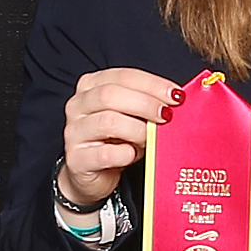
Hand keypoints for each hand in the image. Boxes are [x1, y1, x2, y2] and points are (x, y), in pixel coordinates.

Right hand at [58, 67, 184, 209]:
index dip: (152, 84)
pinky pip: (105, 154)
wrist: (93, 174)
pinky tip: (133, 155)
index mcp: (91, 86)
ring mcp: (74, 132)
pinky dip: (125, 154)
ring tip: (151, 139)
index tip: (176, 96)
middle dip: (145, 104)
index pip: (123, 76)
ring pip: (108, 122)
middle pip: (110, 95)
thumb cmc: (116, 140)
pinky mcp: (76, 159)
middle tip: (168, 115)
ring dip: (138, 130)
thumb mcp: (131, 115)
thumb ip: (147, 103)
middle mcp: (78, 105)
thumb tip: (177, 99)